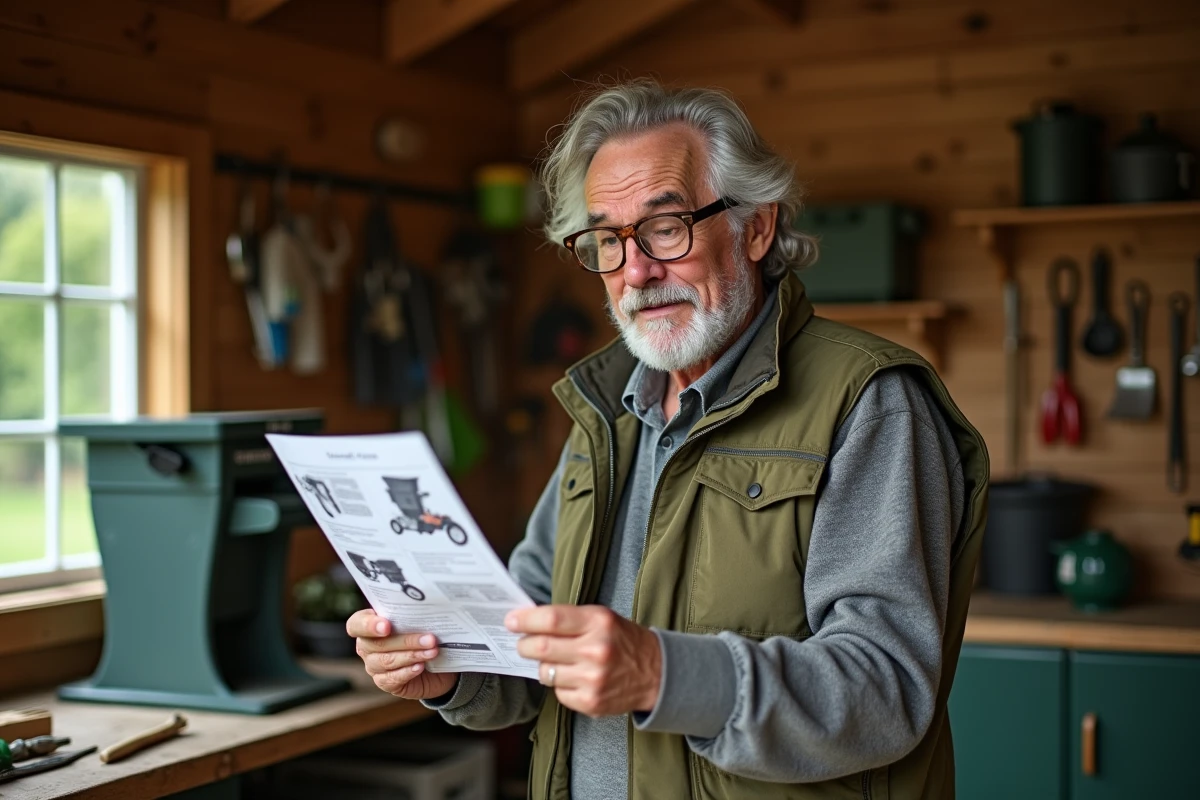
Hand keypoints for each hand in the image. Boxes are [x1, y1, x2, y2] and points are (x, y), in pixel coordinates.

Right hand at [347, 609, 456, 699]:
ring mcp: (373, 666)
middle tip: (430, 638)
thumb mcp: (418, 622)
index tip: (386, 625)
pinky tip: (421, 666)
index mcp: (368, 624)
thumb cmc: (423, 636)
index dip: (368, 625)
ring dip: (412, 655)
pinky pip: (392, 678)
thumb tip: (425, 611)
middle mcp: (366, 646)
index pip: (356, 624)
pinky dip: (408, 671)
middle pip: (378, 644)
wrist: (434, 664)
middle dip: (406, 640)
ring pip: (387, 661)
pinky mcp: (384, 682)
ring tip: (432, 651)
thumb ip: (412, 615)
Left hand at [507, 605, 661, 717]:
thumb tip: (527, 621)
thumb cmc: (622, 640)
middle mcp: (596, 650)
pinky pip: (558, 692)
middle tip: (521, 642)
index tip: (511, 620)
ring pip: (545, 672)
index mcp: (599, 622)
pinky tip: (572, 677)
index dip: (525, 620)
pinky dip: (559, 684)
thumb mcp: (602, 618)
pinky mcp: (591, 702)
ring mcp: (593, 679)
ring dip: (542, 666)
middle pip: (541, 648)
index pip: (551, 620)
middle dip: (524, 644)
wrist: (657, 673)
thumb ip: (569, 618)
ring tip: (555, 660)